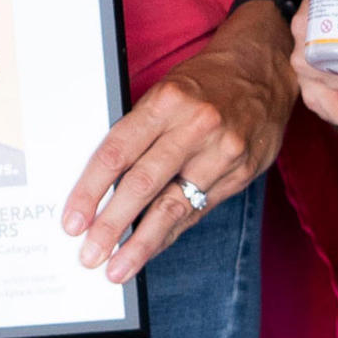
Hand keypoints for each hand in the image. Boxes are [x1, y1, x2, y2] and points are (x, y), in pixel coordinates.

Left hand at [67, 12, 293, 279]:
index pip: (117, 151)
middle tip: (89, 254)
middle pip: (143, 184)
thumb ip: (139, 132)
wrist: (264, 69)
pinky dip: (170, 233)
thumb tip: (101, 183)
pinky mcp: (240, 174)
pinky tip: (150, 249)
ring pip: (174, 206)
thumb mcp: (165, 91)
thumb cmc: (203, 81)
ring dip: (142, 243)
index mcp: (166, 101)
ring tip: (118, 268)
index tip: (73, 219)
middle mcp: (195, 127)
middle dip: (112, 225)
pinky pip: (198, 211)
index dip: (90, 190)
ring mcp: (222, 153)